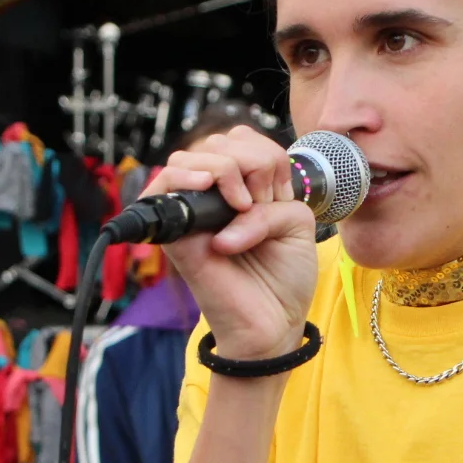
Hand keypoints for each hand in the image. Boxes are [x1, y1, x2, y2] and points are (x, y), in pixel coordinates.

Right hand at [158, 127, 319, 361]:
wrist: (273, 323)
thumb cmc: (284, 278)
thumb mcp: (297, 223)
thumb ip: (273, 198)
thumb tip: (231, 201)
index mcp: (243, 190)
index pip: (241, 139)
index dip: (265, 154)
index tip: (279, 193)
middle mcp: (214, 197)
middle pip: (219, 141)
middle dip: (251, 161)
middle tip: (261, 201)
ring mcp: (192, 212)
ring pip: (192, 156)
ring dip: (227, 168)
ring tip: (242, 204)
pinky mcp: (175, 232)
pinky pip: (165, 183)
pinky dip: (190, 176)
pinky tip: (212, 187)